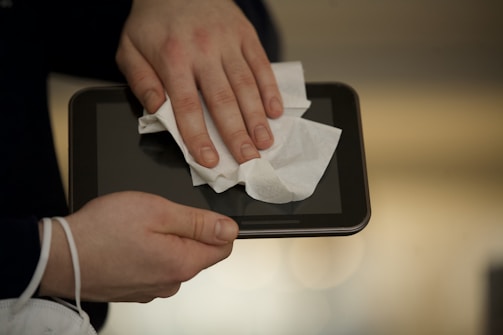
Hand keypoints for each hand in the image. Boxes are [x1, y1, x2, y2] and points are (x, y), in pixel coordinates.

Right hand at [38, 191, 237, 302]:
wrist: (58, 257)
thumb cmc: (102, 232)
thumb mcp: (158, 211)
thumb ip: (199, 221)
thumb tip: (230, 229)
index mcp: (183, 263)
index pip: (224, 246)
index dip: (214, 225)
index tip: (193, 215)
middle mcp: (171, 283)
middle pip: (197, 252)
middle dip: (184, 231)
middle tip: (154, 218)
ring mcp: (152, 290)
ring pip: (173, 258)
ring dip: (163, 241)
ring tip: (135, 230)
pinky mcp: (135, 290)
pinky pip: (153, 267)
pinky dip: (146, 253)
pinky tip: (126, 244)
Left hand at [116, 0, 282, 167]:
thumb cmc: (153, 22)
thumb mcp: (129, 48)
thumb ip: (140, 80)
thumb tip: (157, 109)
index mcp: (172, 58)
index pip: (187, 106)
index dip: (198, 136)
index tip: (209, 159)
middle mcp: (203, 51)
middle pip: (223, 100)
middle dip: (236, 135)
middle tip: (247, 160)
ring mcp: (227, 42)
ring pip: (246, 85)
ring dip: (257, 118)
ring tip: (264, 143)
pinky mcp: (245, 35)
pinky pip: (261, 65)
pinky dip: (270, 89)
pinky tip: (275, 111)